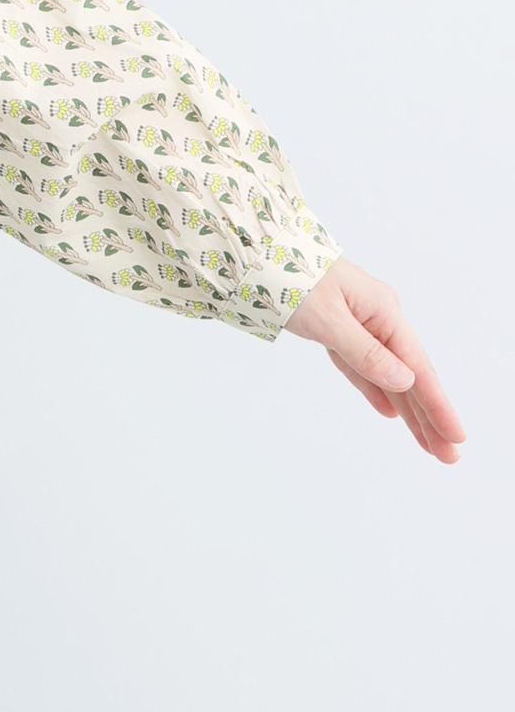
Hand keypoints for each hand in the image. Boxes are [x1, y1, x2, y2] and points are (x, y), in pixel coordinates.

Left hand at [283, 255, 465, 461]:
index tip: (455, 438)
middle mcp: (376, 316)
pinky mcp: (338, 326)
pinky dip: (374, 388)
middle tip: (448, 456)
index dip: (437, 405)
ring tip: (427, 444)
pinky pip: (361, 365)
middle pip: (407, 374)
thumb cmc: (290, 278)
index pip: (416, 367)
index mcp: (382, 310)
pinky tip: (391, 411)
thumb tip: (405, 382)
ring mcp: (358, 321)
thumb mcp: (327, 319)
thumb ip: (365, 353)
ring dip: (407, 409)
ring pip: (386, 373)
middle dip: (428, 416)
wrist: (257, 255)